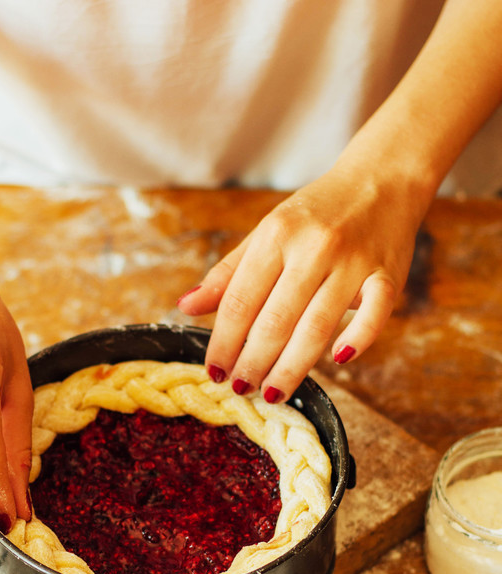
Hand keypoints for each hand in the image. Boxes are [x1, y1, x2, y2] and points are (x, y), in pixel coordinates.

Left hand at [177, 165, 422, 401]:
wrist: (381, 179)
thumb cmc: (316, 214)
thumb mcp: (266, 233)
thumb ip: (227, 274)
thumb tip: (186, 306)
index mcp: (277, 235)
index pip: (241, 300)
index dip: (223, 341)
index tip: (214, 372)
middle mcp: (314, 248)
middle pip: (276, 320)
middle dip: (253, 362)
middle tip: (240, 389)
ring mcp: (353, 262)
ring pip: (317, 326)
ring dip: (291, 367)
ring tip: (272, 393)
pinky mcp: (388, 274)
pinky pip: (375, 313)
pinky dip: (358, 338)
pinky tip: (338, 360)